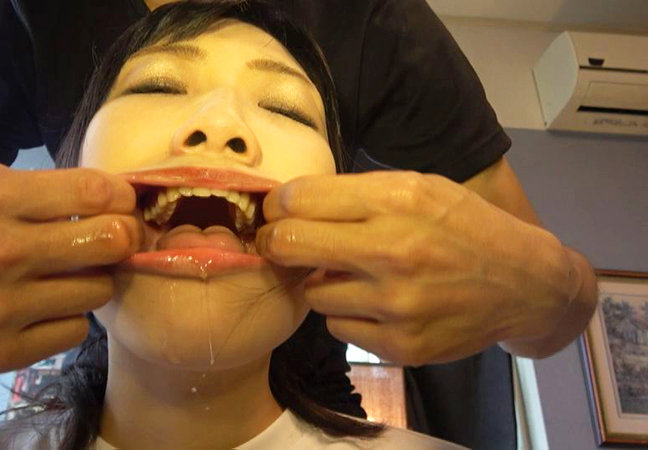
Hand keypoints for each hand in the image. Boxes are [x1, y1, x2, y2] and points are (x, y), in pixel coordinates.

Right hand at [0, 164, 139, 373]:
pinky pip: (76, 330)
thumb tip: (120, 200)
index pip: (93, 192)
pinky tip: (42, 306)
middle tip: (112, 240)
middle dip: (122, 238)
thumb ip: (47, 190)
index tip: (122, 204)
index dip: (122, 197)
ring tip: (64, 274)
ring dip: (92, 280)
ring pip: (99, 290)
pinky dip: (68, 317)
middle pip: (110, 242)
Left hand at [256, 171, 571, 365]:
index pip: (299, 199)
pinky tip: (377, 303)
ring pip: (312, 293)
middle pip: (289, 244)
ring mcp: (396, 304)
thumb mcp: (421, 187)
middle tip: (281, 242)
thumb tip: (289, 205)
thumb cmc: (466, 227)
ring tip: (355, 274)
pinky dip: (348, 314)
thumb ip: (358, 193)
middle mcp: (393, 250)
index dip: (278, 205)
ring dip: (323, 282)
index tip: (278, 212)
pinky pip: (337, 327)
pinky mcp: (400, 346)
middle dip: (276, 242)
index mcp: (397, 200)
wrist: (525, 284)